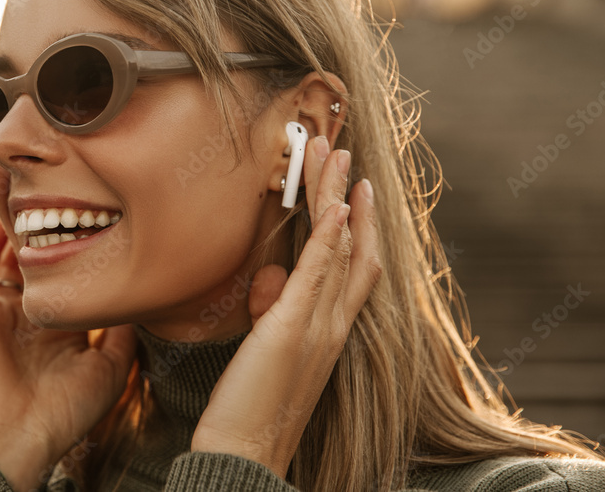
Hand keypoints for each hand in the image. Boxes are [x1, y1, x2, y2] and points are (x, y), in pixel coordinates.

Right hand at [0, 218, 136, 491]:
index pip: (72, 281)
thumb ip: (123, 330)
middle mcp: (32, 317)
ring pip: (9, 259)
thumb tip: (134, 296)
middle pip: (39, 264)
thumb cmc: (67, 410)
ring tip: (34, 195)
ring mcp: (4, 312)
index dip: (84, 254)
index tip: (104, 222)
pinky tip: (4, 217)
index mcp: (62, 330)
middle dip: (51, 233)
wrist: (19, 435)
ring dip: (19, 230)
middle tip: (67, 197)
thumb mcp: (111, 367)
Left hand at [190, 137, 381, 476]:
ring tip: (334, 156)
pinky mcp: (294, 329)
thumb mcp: (266, 346)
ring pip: (340, 249)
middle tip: (343, 153)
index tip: (355, 188)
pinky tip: (334, 205)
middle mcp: (335, 324)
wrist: (245, 451)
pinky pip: (320, 275)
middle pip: (354, 246)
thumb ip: (274, 308)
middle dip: (349, 195)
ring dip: (337, 197)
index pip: (354, 265)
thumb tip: (270, 276)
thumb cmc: (252, 403)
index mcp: (330, 328)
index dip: (359, 223)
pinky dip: (330, 237)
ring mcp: (320, 326)